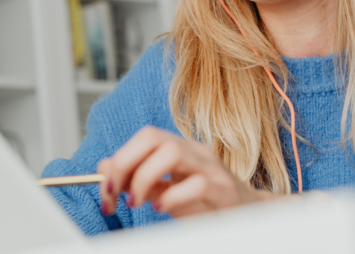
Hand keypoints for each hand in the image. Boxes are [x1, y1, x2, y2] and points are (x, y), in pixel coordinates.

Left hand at [98, 127, 278, 217]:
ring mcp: (212, 168)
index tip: (106, 189)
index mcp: (180, 148)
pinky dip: (172, 197)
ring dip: (144, 177)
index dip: (119, 159)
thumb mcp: (167, 191)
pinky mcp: (225, 190)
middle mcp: (195, 152)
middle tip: (115, 194)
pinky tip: (161, 208)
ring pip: (172, 152)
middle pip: (153, 138)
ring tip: (137, 201)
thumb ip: (139, 179)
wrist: (250, 216)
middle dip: (125, 163)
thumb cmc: (207, 203)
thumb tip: (104, 168)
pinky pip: (196, 184)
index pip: (144, 138)